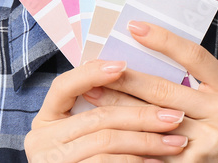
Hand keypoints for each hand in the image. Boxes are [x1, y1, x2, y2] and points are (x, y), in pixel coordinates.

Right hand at [24, 58, 189, 161]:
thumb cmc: (89, 161)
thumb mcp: (83, 136)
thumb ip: (98, 115)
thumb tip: (131, 80)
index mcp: (45, 121)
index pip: (63, 86)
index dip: (92, 73)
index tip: (123, 65)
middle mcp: (41, 140)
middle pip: (97, 118)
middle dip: (140, 115)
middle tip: (174, 115)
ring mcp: (51, 161)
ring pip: (106, 141)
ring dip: (147, 141)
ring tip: (176, 142)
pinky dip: (136, 162)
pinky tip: (157, 162)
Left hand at [82, 21, 217, 161]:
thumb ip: (196, 86)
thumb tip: (144, 57)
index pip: (195, 57)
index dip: (163, 40)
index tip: (134, 27)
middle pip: (163, 89)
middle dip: (124, 78)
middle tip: (95, 67)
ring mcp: (211, 143)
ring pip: (151, 119)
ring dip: (116, 107)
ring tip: (91, 94)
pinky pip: (152, 148)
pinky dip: (128, 137)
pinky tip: (107, 128)